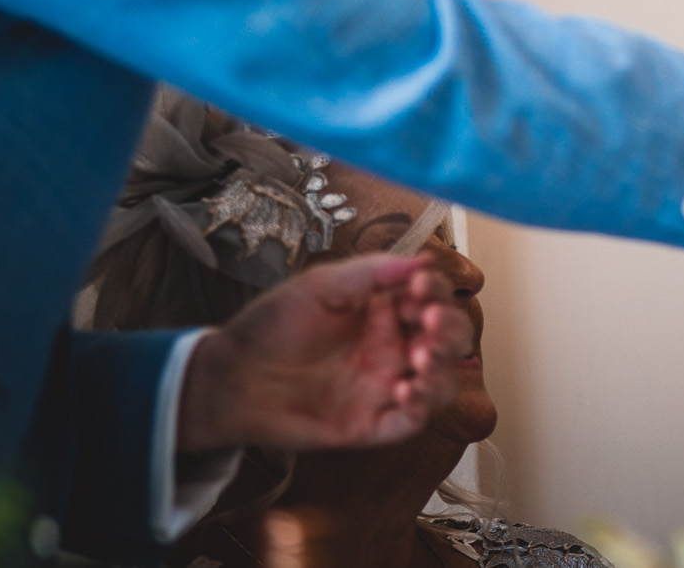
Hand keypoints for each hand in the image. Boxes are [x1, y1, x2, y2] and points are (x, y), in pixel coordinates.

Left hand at [175, 254, 471, 455]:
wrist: (233, 378)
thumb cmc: (271, 327)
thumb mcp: (320, 286)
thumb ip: (372, 272)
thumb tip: (424, 261)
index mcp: (386, 310)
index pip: (434, 298)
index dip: (437, 291)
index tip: (422, 286)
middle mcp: (393, 347)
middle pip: (450, 340)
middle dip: (451, 329)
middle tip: (431, 323)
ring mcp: (386, 386)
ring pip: (442, 383)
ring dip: (443, 369)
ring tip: (422, 358)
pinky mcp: (372, 423)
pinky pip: (412, 421)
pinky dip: (420, 407)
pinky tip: (404, 390)